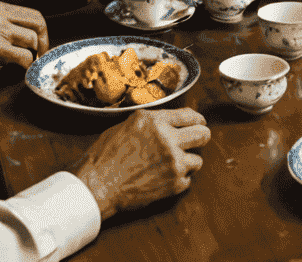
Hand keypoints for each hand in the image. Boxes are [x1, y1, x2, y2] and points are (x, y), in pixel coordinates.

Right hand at [0, 0, 48, 79]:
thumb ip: (6, 26)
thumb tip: (30, 40)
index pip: (32, 13)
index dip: (41, 30)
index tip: (40, 44)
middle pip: (38, 23)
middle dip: (43, 42)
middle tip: (40, 55)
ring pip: (32, 40)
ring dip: (33, 55)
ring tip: (26, 64)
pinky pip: (24, 55)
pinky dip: (26, 65)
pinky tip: (21, 69)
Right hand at [73, 108, 210, 222]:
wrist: (98, 185)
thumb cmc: (106, 156)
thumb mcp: (128, 125)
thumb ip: (152, 121)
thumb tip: (167, 121)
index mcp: (156, 121)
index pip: (190, 115)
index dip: (197, 119)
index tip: (199, 123)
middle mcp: (168, 140)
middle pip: (202, 134)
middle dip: (201, 136)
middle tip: (197, 140)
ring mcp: (173, 163)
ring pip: (198, 160)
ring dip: (189, 161)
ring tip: (176, 163)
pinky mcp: (173, 184)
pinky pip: (188, 180)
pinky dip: (180, 180)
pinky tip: (166, 178)